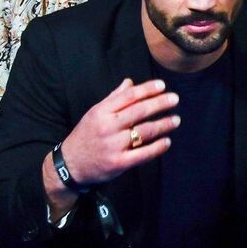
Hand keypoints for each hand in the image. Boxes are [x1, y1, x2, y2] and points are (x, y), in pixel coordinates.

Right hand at [58, 77, 181, 187]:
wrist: (70, 165)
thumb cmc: (86, 135)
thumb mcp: (94, 114)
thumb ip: (113, 98)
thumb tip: (130, 82)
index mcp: (101, 112)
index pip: (128, 96)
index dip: (147, 89)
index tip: (162, 85)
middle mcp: (107, 127)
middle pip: (139, 111)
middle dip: (160, 103)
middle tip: (175, 99)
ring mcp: (113, 146)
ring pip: (144, 132)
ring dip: (163, 125)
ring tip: (176, 120)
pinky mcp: (119, 163)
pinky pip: (143, 154)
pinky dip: (157, 147)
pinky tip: (167, 141)